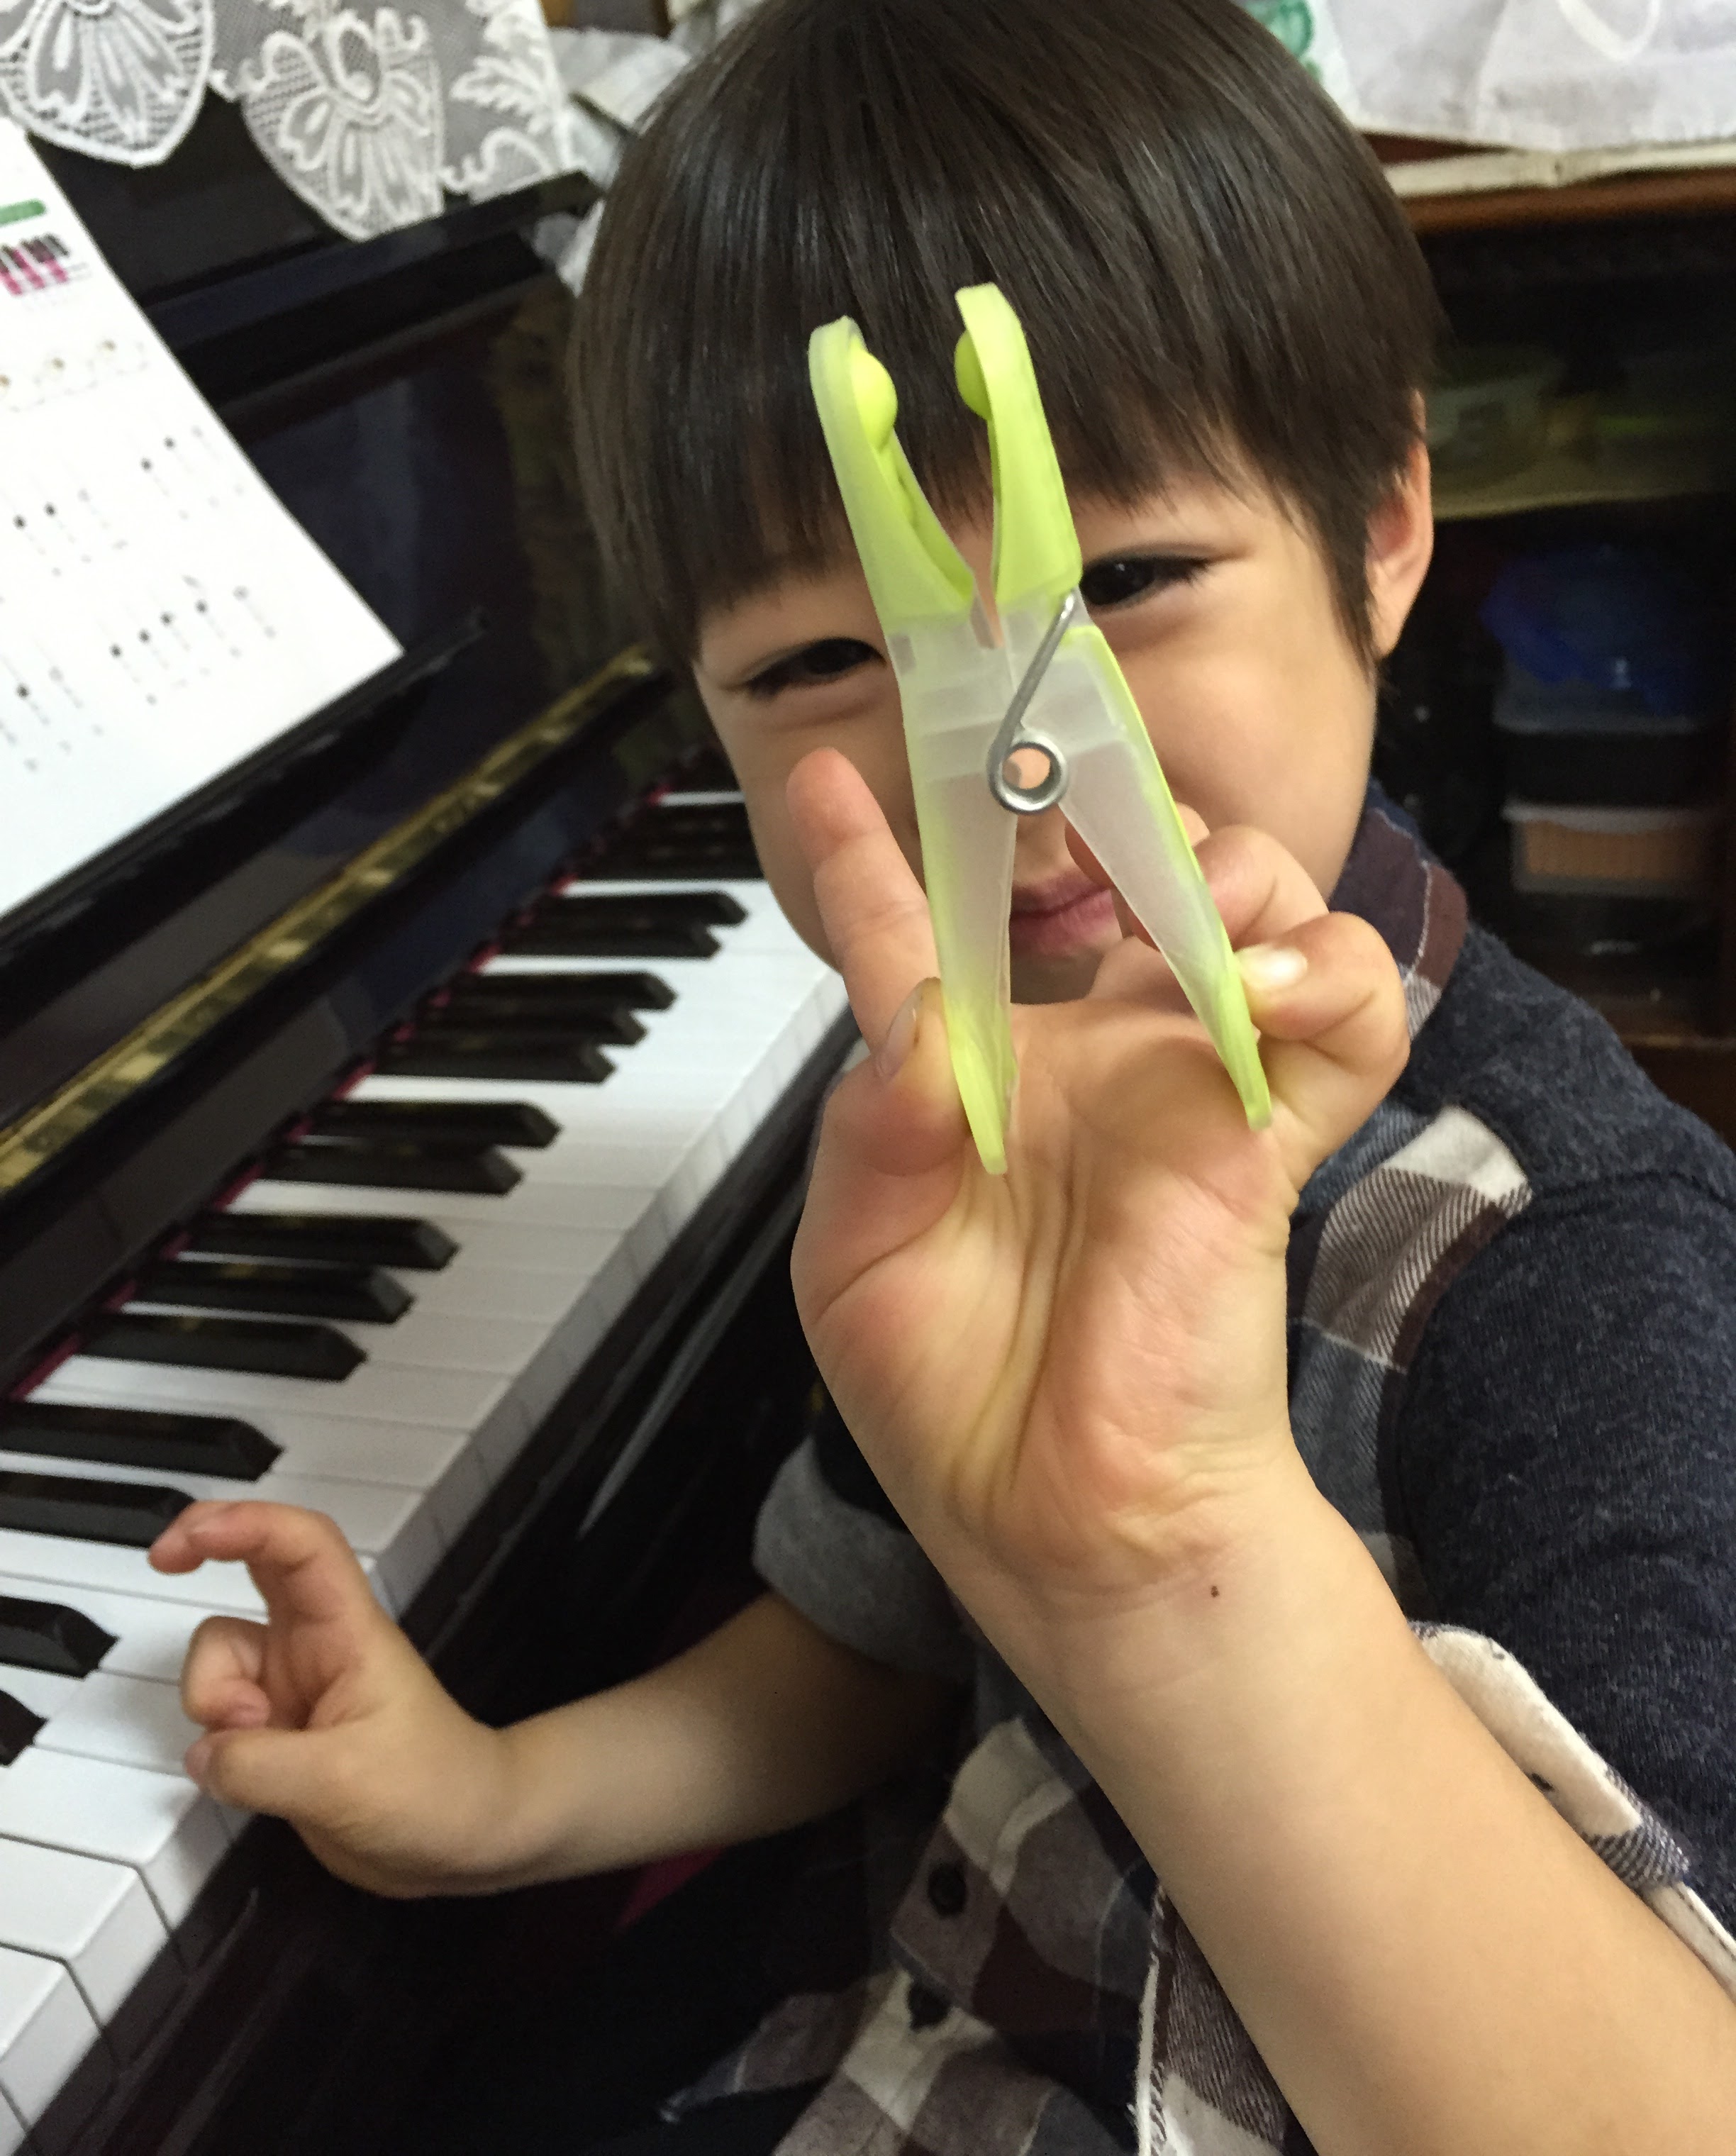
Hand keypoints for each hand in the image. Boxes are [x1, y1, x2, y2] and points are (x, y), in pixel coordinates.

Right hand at [150, 1501, 520, 1896]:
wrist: (460, 1837)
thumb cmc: (431, 1789)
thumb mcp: (342, 1780)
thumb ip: (259, 1764)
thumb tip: (202, 1752)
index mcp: (347, 1629)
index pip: (301, 1547)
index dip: (246, 1524)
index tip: (188, 1541)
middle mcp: (315, 1645)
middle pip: (255, 1567)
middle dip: (206, 1548)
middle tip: (164, 1560)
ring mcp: (293, 1686)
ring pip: (221, 1658)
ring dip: (211, 1698)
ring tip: (252, 1750)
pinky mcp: (277, 1732)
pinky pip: (219, 1718)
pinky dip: (213, 1741)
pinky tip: (244, 1776)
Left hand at [787, 750, 1407, 1699]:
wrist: (1071, 1529)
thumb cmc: (955, 1402)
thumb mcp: (855, 1264)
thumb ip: (872, 1132)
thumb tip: (924, 1028)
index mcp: (969, 1075)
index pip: (921, 932)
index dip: (869, 849)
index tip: (830, 771)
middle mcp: (1083, 1055)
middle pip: (1121, 864)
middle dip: (1107, 799)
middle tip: (1067, 798)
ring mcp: (1185, 1083)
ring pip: (1255, 899)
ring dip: (1229, 867)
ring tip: (1182, 906)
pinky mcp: (1273, 1134)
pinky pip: (1350, 1013)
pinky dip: (1327, 972)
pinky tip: (1257, 989)